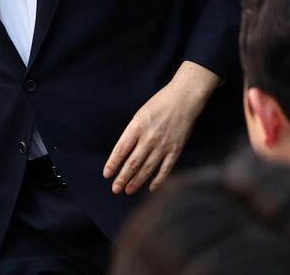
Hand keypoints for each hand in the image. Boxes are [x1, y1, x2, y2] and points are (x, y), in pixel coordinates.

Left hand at [103, 61, 217, 194]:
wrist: (183, 99)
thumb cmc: (158, 105)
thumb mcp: (139, 115)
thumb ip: (132, 133)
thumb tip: (122, 153)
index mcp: (137, 127)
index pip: (121, 150)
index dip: (113, 163)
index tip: (107, 175)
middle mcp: (149, 138)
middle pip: (133, 163)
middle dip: (122, 178)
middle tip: (115, 189)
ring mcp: (163, 145)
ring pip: (147, 168)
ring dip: (136, 181)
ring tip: (128, 190)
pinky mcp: (176, 150)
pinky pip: (165, 169)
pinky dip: (158, 180)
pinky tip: (151, 188)